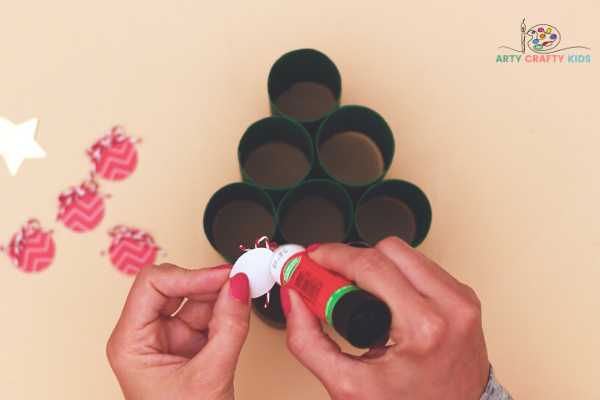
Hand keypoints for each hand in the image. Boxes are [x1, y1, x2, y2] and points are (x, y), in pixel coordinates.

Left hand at [106, 263, 250, 399]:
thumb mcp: (210, 376)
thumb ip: (228, 327)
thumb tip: (239, 286)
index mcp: (130, 342)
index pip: (152, 285)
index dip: (188, 276)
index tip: (222, 277)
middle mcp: (145, 335)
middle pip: (172, 286)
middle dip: (206, 283)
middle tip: (238, 280)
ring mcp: (168, 338)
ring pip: (194, 298)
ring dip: (220, 295)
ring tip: (243, 296)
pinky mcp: (188, 343)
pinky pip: (207, 313)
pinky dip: (225, 309)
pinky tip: (238, 309)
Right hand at [283, 237, 488, 399]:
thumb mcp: (348, 385)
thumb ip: (308, 342)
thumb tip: (294, 300)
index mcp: (424, 328)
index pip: (370, 266)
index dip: (333, 255)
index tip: (313, 260)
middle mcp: (449, 306)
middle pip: (387, 249)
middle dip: (351, 258)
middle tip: (330, 279)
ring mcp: (460, 299)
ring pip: (405, 252)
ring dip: (375, 264)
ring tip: (359, 292)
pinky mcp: (464, 297)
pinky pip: (421, 265)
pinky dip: (397, 273)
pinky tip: (386, 296)